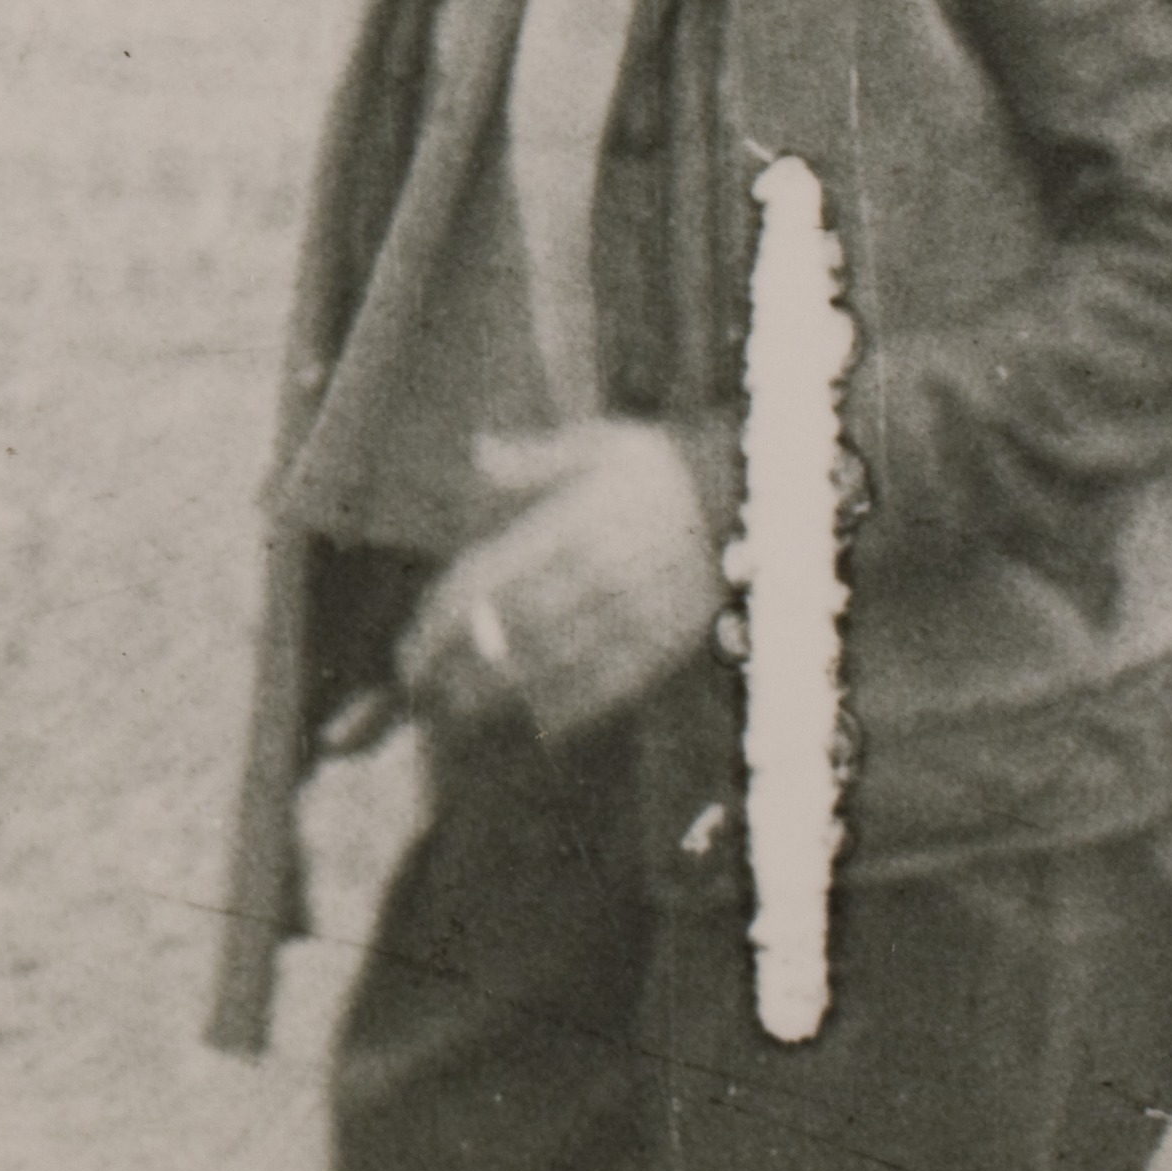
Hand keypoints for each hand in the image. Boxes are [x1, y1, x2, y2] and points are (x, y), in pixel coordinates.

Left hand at [398, 423, 724, 744]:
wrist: (761, 496)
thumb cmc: (671, 468)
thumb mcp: (607, 444)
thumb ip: (538, 459)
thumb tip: (481, 452)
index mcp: (571, 526)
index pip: (488, 579)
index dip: (442, 619)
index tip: (410, 644)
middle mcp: (597, 574)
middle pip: (510, 632)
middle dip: (455, 666)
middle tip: (414, 693)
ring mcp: (635, 614)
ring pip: (554, 665)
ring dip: (499, 695)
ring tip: (455, 717)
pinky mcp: (672, 642)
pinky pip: (614, 684)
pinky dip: (573, 707)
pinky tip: (537, 725)